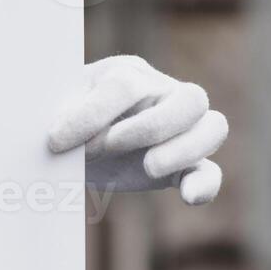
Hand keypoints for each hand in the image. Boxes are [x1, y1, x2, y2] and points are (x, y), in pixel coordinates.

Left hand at [47, 55, 226, 204]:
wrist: (65, 150)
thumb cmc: (61, 122)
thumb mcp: (56, 113)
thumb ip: (64, 119)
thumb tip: (60, 137)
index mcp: (128, 73)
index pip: (126, 86)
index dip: (93, 115)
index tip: (56, 141)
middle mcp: (163, 95)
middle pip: (191, 98)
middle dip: (150, 127)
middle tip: (110, 145)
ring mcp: (180, 130)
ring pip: (213, 127)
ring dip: (183, 150)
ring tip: (147, 166)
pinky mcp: (182, 167)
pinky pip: (210, 173)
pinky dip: (204, 184)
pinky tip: (188, 196)